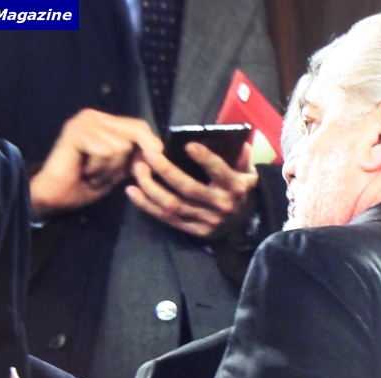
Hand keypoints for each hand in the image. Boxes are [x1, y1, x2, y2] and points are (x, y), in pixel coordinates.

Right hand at [30, 109, 162, 219]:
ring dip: (110, 169)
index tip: (138, 168)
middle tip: (103, 173)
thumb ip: (137, 156)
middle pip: (135, 131)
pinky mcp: (76, 131)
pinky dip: (99, 169)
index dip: (148, 147)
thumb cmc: (86, 184)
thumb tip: (158, 149)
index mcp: (105, 122)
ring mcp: (84, 121)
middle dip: (126, 161)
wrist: (56, 199)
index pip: (140, 126)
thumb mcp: (120, 168)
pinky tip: (84, 172)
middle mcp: (95, 116)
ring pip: (121, 146)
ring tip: (91, 173)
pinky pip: (106, 151)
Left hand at [126, 141, 257, 237]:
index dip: (204, 159)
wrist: (244, 223)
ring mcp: (207, 220)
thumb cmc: (240, 189)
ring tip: (137, 170)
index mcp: (235, 187)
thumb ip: (242, 158)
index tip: (187, 145)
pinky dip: (147, 205)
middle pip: (188, 188)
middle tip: (148, 154)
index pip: (220, 171)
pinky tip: (133, 191)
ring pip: (174, 205)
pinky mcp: (195, 231)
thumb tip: (238, 143)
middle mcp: (221, 205)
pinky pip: (168, 218)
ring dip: (151, 187)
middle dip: (165, 170)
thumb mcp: (248, 172)